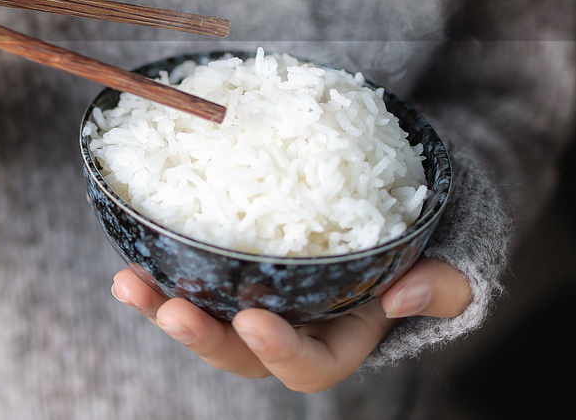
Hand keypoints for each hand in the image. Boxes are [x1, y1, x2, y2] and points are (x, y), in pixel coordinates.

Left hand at [111, 258, 470, 391]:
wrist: (391, 212)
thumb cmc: (419, 246)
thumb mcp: (448, 266)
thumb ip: (440, 286)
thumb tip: (404, 294)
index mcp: (338, 342)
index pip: (307, 363)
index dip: (279, 349)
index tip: (255, 321)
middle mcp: (287, 331)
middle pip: (238, 352)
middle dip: (201, 336)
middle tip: (171, 310)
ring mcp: (251, 304)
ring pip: (202, 319)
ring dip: (161, 305)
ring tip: (128, 283)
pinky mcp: (225, 274)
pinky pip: (188, 280)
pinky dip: (157, 270)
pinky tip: (127, 256)